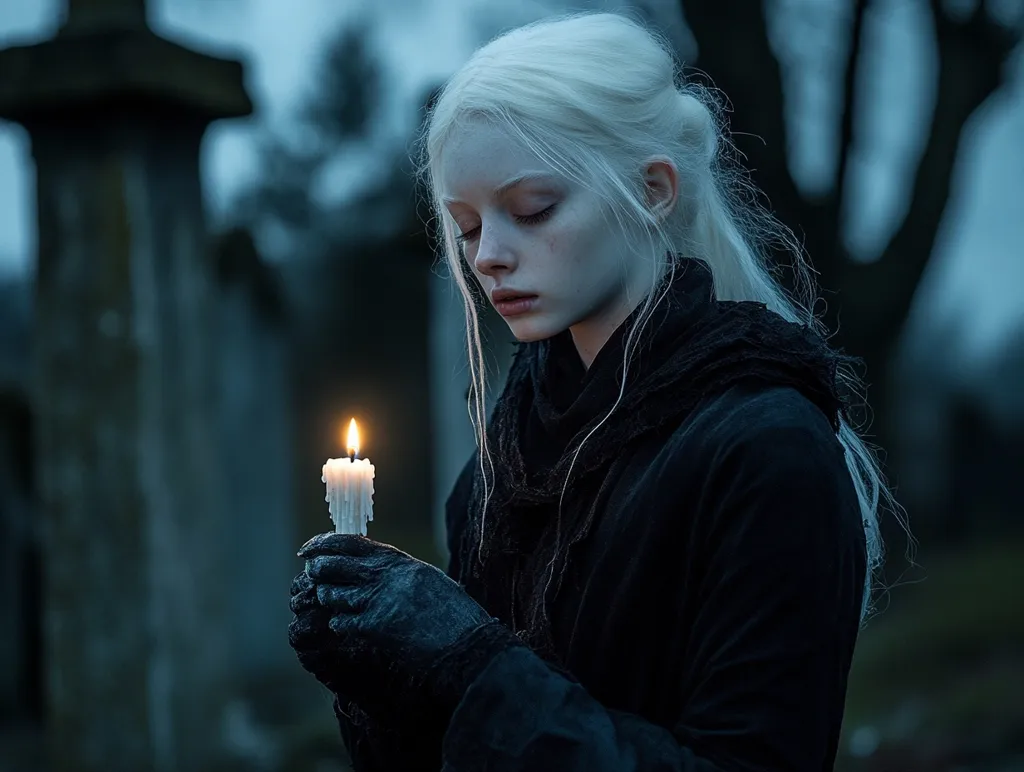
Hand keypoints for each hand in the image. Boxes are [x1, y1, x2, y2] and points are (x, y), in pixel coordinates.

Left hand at [289, 533, 520, 725]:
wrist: (468, 646)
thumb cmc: (455, 616)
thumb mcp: (428, 581)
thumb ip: (399, 573)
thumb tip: (373, 568)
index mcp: (400, 561)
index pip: (351, 542)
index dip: (324, 544)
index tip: (309, 549)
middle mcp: (386, 576)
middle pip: (333, 565)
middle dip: (317, 570)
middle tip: (311, 576)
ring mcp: (378, 601)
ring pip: (332, 595)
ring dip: (327, 599)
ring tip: (332, 602)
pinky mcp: (374, 628)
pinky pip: (341, 623)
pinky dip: (339, 625)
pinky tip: (345, 627)